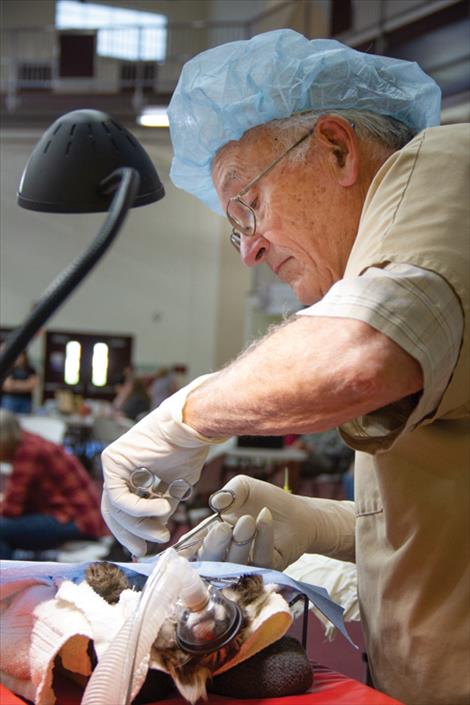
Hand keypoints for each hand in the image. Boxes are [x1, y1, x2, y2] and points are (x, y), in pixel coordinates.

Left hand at [100, 374, 226, 555]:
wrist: (192, 428)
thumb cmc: (188, 450)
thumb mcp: (174, 489)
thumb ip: (160, 508)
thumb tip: (156, 532)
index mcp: (132, 475)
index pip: (123, 510)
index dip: (132, 531)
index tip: (144, 549)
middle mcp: (119, 469)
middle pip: (114, 512)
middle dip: (129, 534)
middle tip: (145, 549)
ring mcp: (113, 464)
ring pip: (116, 508)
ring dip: (140, 524)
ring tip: (163, 528)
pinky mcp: (112, 460)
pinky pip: (120, 497)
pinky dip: (140, 509)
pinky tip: (161, 508)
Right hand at [181, 475, 355, 569]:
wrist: (297, 512)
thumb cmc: (266, 499)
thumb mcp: (244, 487)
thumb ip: (229, 492)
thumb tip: (216, 503)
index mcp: (214, 535)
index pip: (195, 546)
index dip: (188, 548)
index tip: (183, 547)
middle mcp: (227, 554)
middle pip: (212, 561)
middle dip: (214, 546)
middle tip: (224, 528)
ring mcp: (246, 565)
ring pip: (234, 564)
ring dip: (240, 541)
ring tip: (249, 519)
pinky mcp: (267, 570)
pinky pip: (260, 562)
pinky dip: (262, 539)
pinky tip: (264, 519)